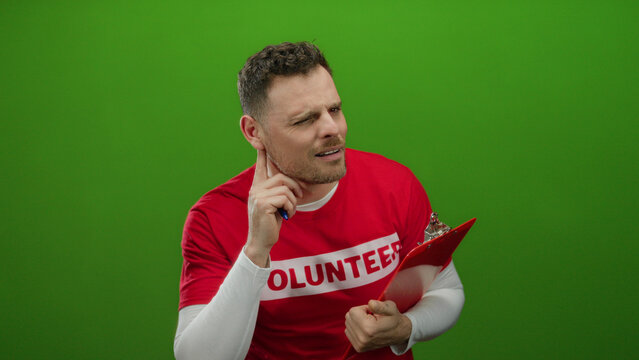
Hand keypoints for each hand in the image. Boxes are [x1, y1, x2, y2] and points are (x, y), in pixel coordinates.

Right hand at [245, 149, 302, 266]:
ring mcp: (257, 195)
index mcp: (258, 187)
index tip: (262, 141)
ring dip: (293, 202)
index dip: (263, 153)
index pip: (260, 166)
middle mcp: (255, 188)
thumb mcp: (275, 204)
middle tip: (298, 198)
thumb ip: (278, 191)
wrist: (261, 241)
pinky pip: (285, 199)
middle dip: (295, 187)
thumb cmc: (270, 222)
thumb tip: (290, 181)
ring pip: (286, 189)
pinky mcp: (263, 204)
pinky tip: (286, 216)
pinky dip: (291, 208)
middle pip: (282, 177)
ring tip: (288, 212)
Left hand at [344, 300, 411, 352]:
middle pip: (349, 317)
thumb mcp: (390, 308)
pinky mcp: (358, 348)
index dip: (363, 308)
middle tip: (372, 318)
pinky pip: (348, 331)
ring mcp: (360, 345)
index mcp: (369, 328)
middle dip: (359, 314)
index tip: (372, 313)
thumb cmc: (394, 319)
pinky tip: (366, 329)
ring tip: (370, 323)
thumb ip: (379, 305)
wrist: (399, 333)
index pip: (353, 311)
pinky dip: (355, 328)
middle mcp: (363, 339)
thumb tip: (370, 303)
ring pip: (348, 324)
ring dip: (357, 321)